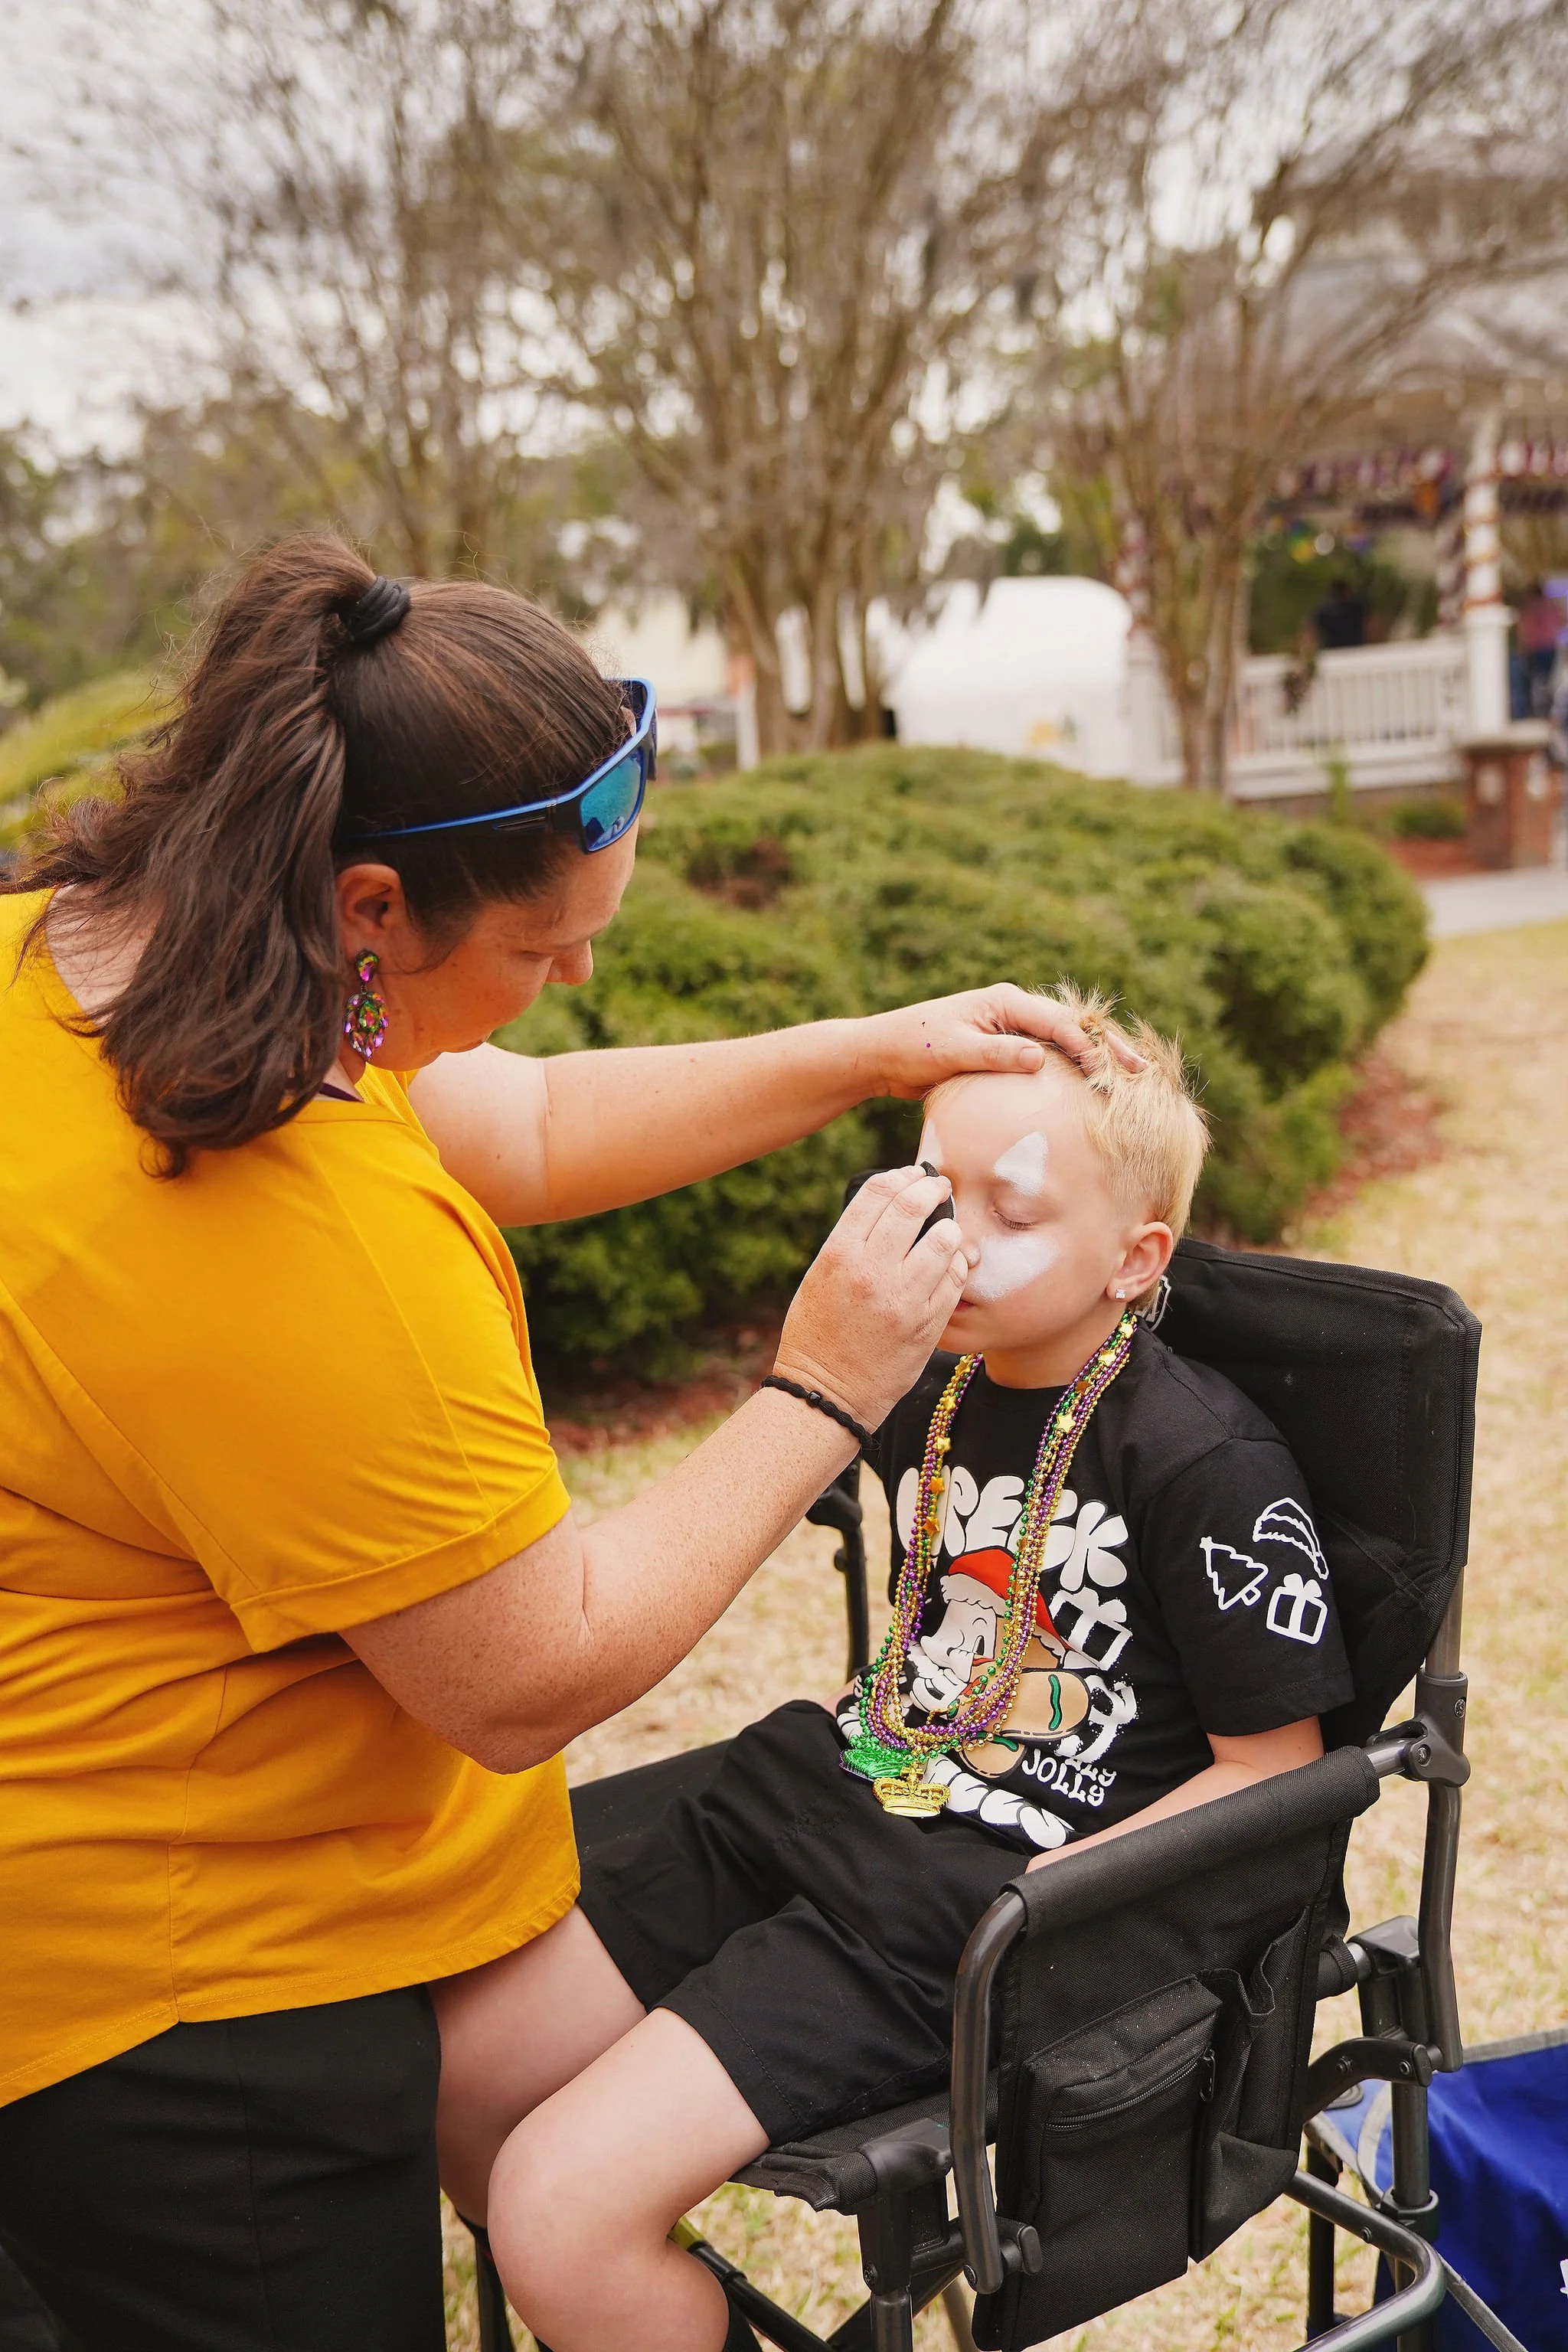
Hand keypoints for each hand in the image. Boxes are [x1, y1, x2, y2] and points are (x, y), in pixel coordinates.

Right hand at [773, 1165, 968, 1434]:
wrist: (827, 1395)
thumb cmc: (817, 1335)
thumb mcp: (819, 1279)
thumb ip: (851, 1243)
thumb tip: (889, 1208)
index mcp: (839, 1255)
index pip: (878, 1194)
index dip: (900, 1176)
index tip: (912, 1175)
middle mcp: (872, 1273)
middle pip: (913, 1207)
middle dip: (931, 1190)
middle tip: (939, 1188)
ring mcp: (904, 1300)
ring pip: (944, 1241)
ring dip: (950, 1228)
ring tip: (947, 1230)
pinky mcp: (928, 1325)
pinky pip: (956, 1280)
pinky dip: (956, 1265)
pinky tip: (950, 1264)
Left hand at [860, 984, 1143, 1099]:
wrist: (882, 1054)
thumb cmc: (913, 1047)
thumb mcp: (953, 1050)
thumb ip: (996, 1053)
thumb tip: (1039, 1057)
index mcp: (1004, 1002)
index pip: (1058, 1024)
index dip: (1087, 1048)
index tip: (1107, 1073)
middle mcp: (1013, 1009)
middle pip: (1072, 1027)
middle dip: (1107, 1048)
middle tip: (1142, 1071)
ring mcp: (1011, 1028)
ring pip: (1064, 1041)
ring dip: (1095, 1058)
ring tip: (1129, 1079)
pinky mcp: (1005, 1048)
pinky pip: (1047, 1056)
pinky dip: (1071, 1068)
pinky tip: (1090, 1088)